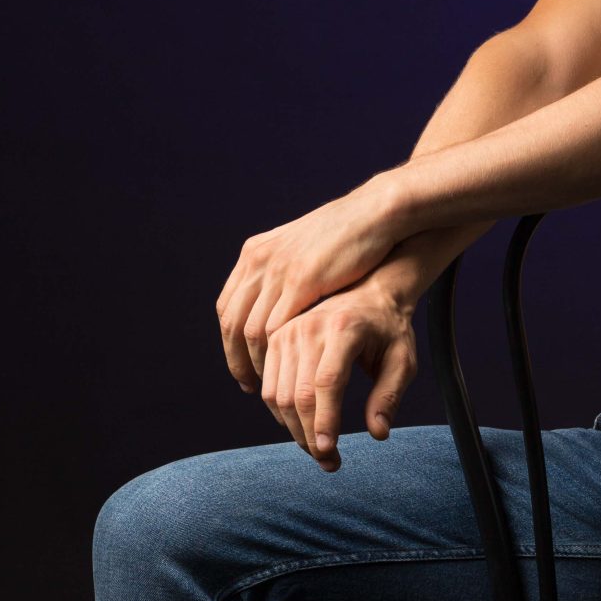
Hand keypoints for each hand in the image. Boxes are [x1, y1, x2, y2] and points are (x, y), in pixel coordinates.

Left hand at [216, 173, 404, 390]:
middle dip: (237, 359)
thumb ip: (283, 273)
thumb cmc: (346, 236)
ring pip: (252, 329)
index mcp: (255, 253)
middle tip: (249, 385)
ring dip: (257, 362)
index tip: (242, 367)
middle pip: (233, 322)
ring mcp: (277, 270)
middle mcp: (258, 261)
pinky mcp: (301, 279)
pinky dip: (278, 354)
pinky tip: (289, 370)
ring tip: (269, 386)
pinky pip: (278, 325)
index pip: (227, 308)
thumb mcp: (302, 251)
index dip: (230, 343)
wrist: (373, 214)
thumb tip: (275, 298)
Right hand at [256, 272, 418, 470]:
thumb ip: (390, 396)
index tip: (329, 452)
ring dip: (294, 431)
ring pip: (277, 395)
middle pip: (298, 394)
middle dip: (309, 436)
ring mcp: (287, 332)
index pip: (327, 382)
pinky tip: (301, 428)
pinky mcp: (276, 339)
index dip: (325, 421)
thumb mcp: (403, 360)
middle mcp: (308, 327)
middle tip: (329, 463)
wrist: (368, 292)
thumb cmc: (390, 330)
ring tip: (318, 451)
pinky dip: (281, 414)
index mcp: (344, 329)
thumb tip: (378, 433)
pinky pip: (269, 386)